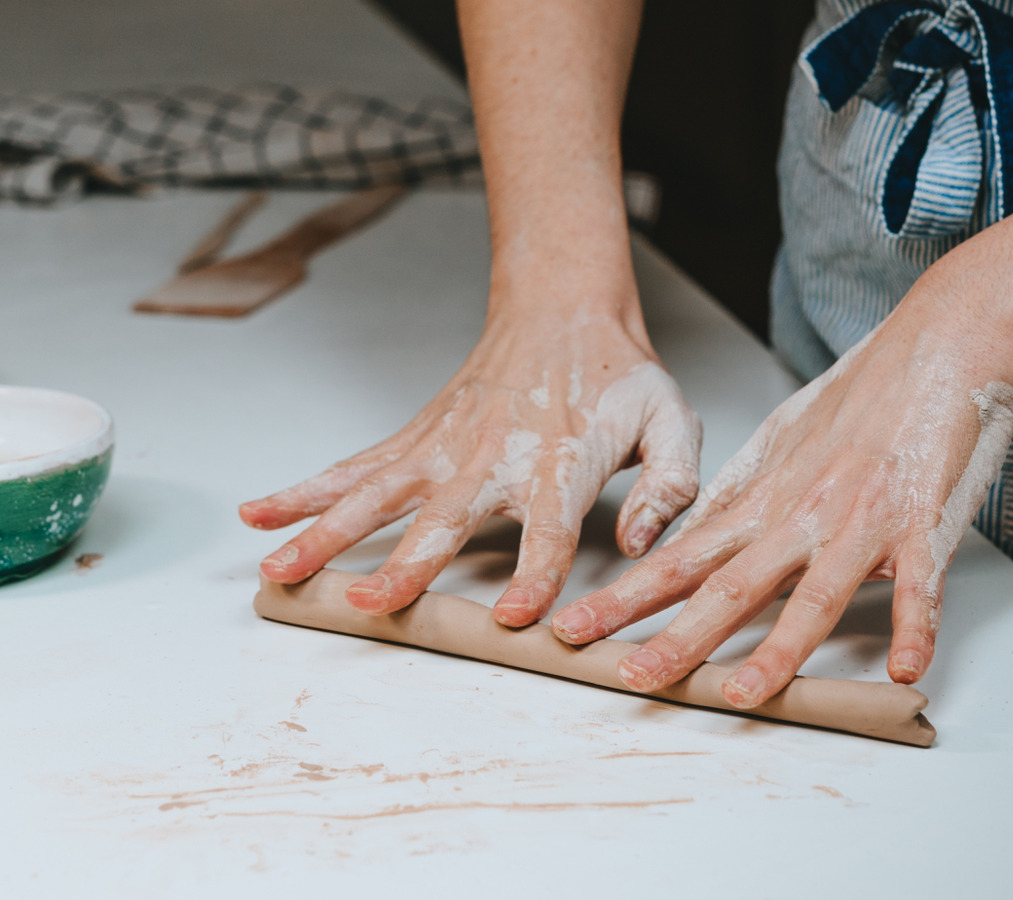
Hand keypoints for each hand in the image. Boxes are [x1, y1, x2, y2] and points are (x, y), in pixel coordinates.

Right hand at [239, 318, 701, 625]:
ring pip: (376, 496)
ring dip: (325, 533)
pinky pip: (355, 468)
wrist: (567, 312)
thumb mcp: (673, 422)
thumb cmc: (620, 377)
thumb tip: (639, 543)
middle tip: (369, 605)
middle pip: (444, 520)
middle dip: (405, 564)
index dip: (536, 573)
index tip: (518, 615)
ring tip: (279, 571)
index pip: (549, 530)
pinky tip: (261, 515)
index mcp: (560, 463)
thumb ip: (670, 485)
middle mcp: (493, 458)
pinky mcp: (418, 438)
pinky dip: (304, 490)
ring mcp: (445, 448)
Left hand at [547, 314, 1012, 707]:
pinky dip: (916, 626)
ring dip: (778, 650)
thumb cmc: (869, 390)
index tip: (579, 626)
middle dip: (677, 636)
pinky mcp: (924, 523)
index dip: (628, 596)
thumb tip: (704, 530)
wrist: (942, 345)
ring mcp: (863, 521)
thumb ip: (745, 489)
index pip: (684, 556)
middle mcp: (804, 514)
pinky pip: (921, 584)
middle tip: (630, 676)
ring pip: (814, 595)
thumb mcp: (786, 435)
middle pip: (731, 585)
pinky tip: (904, 666)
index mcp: (767, 497)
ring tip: (744, 692)